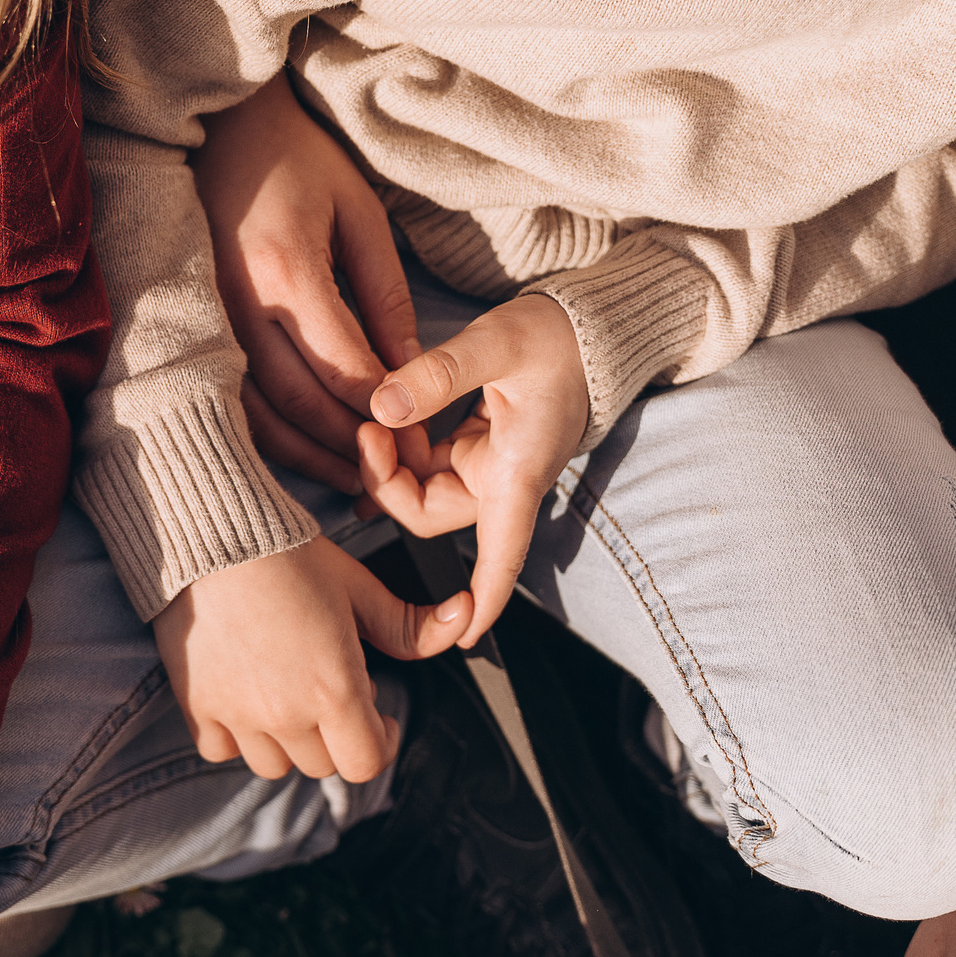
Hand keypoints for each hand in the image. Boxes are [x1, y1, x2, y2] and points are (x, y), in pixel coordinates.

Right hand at [155, 537, 468, 779]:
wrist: (210, 534)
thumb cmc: (288, 555)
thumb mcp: (359, 588)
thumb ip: (410, 624)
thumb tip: (463, 620)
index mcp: (335, 690)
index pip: (366, 763)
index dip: (381, 742)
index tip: (379, 718)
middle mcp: (286, 714)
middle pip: (323, 764)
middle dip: (337, 734)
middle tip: (332, 693)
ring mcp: (238, 715)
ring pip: (274, 764)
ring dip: (289, 741)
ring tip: (289, 698)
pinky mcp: (198, 705)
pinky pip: (222, 749)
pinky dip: (236, 735)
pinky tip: (245, 700)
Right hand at [194, 73, 423, 488]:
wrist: (220, 129)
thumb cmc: (297, 160)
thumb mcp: (359, 213)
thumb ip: (384, 293)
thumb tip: (409, 367)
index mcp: (287, 269)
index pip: (342, 365)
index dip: (383, 410)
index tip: (418, 437)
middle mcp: (241, 303)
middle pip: (301, 401)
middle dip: (350, 444)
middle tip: (392, 473)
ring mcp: (211, 318)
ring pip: (261, 412)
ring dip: (308, 453)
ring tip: (353, 479)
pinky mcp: (199, 326)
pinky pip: (234, 399)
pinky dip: (269, 434)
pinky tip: (303, 451)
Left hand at [356, 293, 589, 644]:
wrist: (588, 321)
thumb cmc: (560, 335)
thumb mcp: (499, 343)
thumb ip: (441, 373)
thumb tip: (382, 407)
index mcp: (518, 472)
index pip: (502, 554)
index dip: (484, 600)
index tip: (463, 636)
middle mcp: (502, 479)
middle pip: (429, 514)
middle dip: (388, 483)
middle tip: (368, 428)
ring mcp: (486, 465)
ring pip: (421, 488)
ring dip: (390, 461)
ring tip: (376, 411)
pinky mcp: (474, 446)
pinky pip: (425, 464)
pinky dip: (399, 446)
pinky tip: (381, 419)